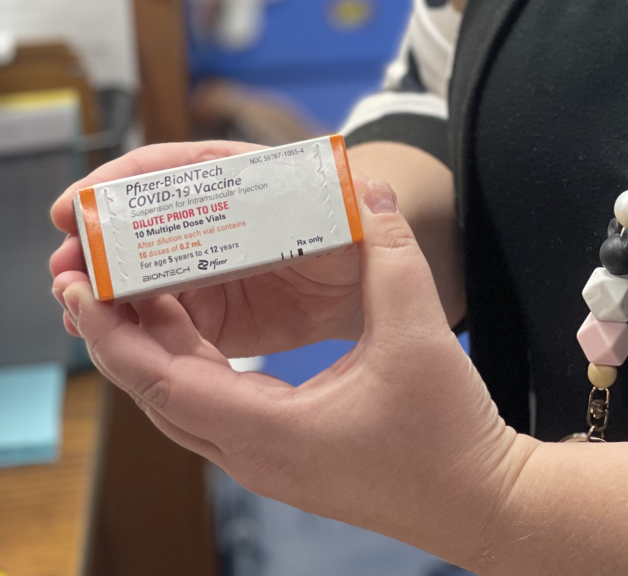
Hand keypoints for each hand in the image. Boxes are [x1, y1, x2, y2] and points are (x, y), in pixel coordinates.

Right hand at [50, 140, 363, 358]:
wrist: (373, 286)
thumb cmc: (363, 231)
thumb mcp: (364, 213)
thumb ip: (364, 203)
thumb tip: (374, 188)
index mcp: (249, 178)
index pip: (181, 168)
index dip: (128, 181)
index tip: (85, 200)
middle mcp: (218, 218)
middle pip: (147, 221)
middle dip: (100, 240)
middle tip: (64, 266)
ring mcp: (210, 267)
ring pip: (144, 271)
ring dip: (103, 285)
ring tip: (71, 303)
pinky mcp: (212, 315)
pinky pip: (161, 319)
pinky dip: (128, 325)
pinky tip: (100, 335)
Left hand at [56, 179, 532, 569]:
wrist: (481, 500)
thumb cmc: (448, 433)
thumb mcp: (417, 332)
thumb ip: (391, 254)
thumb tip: (370, 190)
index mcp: (271, 432)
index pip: (163, 381)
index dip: (116, 335)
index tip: (82, 292)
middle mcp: (254, 454)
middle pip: (156, 393)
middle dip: (115, 336)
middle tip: (85, 282)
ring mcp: (266, 460)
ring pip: (180, 402)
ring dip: (147, 351)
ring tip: (124, 296)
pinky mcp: (283, 454)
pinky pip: (210, 407)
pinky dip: (185, 366)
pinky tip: (189, 329)